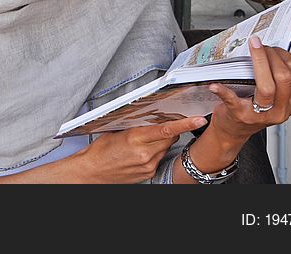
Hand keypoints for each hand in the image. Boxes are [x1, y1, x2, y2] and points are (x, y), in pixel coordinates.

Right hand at [73, 116, 206, 182]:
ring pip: (165, 148)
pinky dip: (155, 152)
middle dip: (169, 129)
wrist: (92, 172)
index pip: (166, 130)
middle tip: (164, 122)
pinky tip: (142, 152)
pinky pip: (159, 158)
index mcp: (135, 139)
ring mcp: (148, 165)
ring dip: (160, 141)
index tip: (198, 120)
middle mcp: (144, 154)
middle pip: (169, 138)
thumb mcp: (115, 132)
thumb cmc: (99, 152)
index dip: (184, 124)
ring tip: (144, 141)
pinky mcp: (149, 173)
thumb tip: (148, 118)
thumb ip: (135, 126)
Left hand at [207, 35, 290, 144]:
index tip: (271, 45)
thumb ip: (276, 76)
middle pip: (282, 78)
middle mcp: (280, 110)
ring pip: (267, 87)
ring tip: (248, 51)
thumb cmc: (250, 107)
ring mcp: (261, 115)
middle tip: (258, 44)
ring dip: (258, 63)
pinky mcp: (240, 115)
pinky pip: (232, 101)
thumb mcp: (272, 95)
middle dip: (270, 55)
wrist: (233, 129)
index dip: (283, 54)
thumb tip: (272, 47)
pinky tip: (215, 84)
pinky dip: (223, 90)